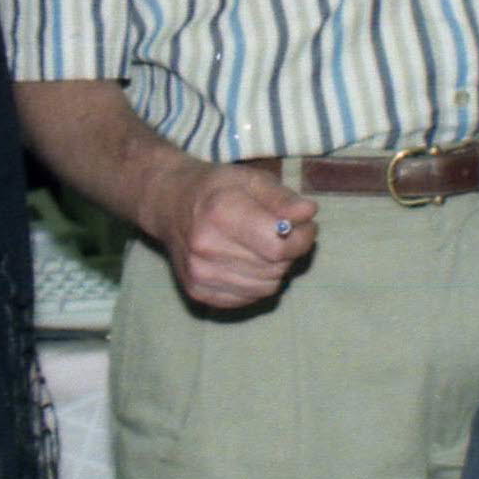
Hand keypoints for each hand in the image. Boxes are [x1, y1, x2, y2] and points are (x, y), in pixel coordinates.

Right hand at [152, 161, 317, 309]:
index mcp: (221, 213)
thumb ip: (283, 198)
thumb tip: (308, 214)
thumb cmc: (218, 188)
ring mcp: (200, 273)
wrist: (170, 204)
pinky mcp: (198, 291)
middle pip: (274, 268)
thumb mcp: (252, 179)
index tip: (306, 226)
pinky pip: (248, 298)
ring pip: (266, 287)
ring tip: (264, 247)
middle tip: (285, 234)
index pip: (278, 246)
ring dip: (275, 269)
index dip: (302, 238)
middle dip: (290, 252)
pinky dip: (257, 283)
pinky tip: (248, 261)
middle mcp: (206, 247)